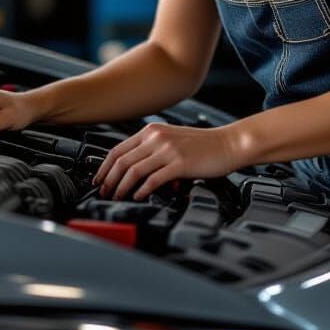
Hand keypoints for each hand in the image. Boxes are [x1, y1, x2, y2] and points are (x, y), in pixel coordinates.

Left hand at [92, 122, 241, 200]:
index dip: (104, 167)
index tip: (99, 180)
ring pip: (133, 170)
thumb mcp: (173, 140)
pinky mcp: (179, 163)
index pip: (118, 148)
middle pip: (122, 160)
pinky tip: (138, 197)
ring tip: (117, 198)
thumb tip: (135, 174)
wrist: (229, 144)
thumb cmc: (204, 145)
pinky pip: (153, 179)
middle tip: (104, 193)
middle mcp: (157, 137)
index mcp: (152, 131)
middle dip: (108, 180)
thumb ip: (154, 151)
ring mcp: (168, 149)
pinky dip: (141, 190)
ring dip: (121, 187)